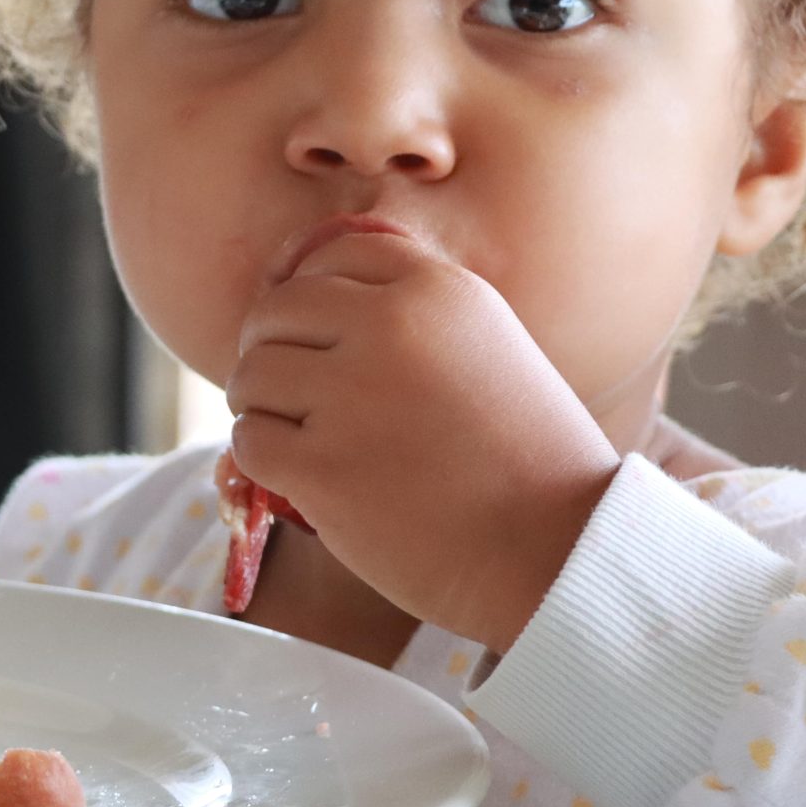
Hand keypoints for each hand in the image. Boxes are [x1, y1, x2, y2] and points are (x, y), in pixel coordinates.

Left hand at [224, 232, 620, 652]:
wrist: (556, 553)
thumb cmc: (526, 457)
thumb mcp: (489, 346)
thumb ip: (416, 312)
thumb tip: (316, 289)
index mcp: (438, 290)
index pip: (334, 253)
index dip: (311, 292)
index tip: (312, 334)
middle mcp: (390, 327)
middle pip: (277, 310)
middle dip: (270, 348)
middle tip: (286, 390)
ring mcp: (352, 396)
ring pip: (251, 375)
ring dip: (262, 406)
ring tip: (298, 435)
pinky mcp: (324, 467)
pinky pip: (249, 441)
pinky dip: (261, 460)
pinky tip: (300, 476)